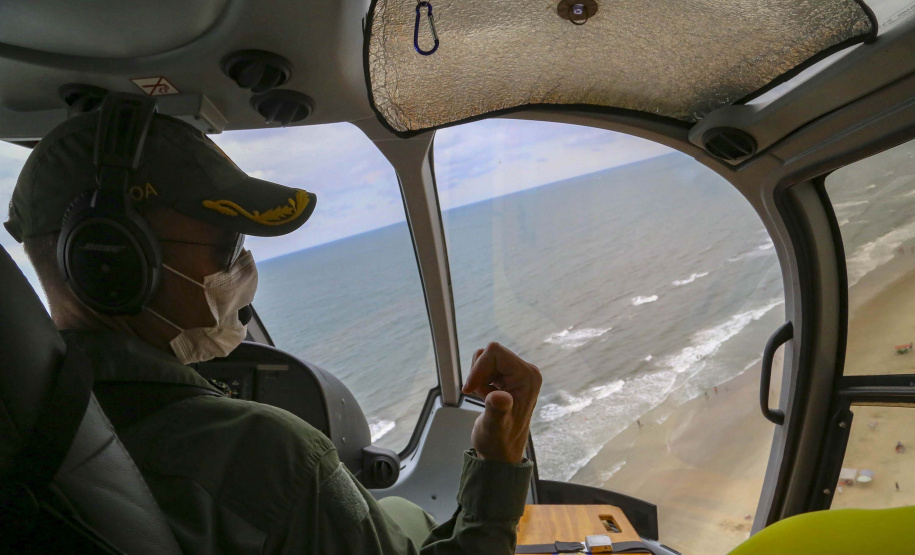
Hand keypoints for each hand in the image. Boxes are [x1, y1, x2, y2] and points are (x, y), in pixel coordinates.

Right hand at [462, 342, 541, 463]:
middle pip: (491, 353)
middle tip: (481, 396)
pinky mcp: (510, 377)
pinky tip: (487, 397)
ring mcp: (519, 374)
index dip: (478, 368)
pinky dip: (481, 381)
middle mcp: (527, 371)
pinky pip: (487, 367)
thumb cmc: (498, 443)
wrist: (501, 452)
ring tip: (485, 397)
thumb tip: (499, 397)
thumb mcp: (495, 427)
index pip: (495, 351)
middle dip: (479, 373)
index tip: (469, 389)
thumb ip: (498, 410)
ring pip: (487, 358)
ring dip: (479, 377)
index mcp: (528, 377)